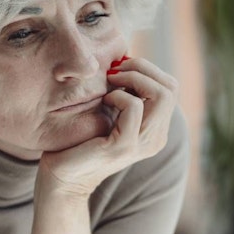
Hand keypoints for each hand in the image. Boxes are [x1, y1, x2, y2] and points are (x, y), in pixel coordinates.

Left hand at [37, 58, 178, 197]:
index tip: (120, 67)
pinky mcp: (123, 147)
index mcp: (156, 129)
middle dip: (143, 69)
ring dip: (133, 79)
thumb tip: (125, 58)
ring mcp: (142, 144)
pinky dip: (119, 96)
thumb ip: (125, 93)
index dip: (148, 69)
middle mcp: (156, 138)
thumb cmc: (80, 140)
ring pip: (161, 95)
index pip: (171, 87)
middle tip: (115, 70)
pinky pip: (134, 107)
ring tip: (111, 82)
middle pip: (170, 88)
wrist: (62, 175)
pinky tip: (104, 101)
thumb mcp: (109, 113)